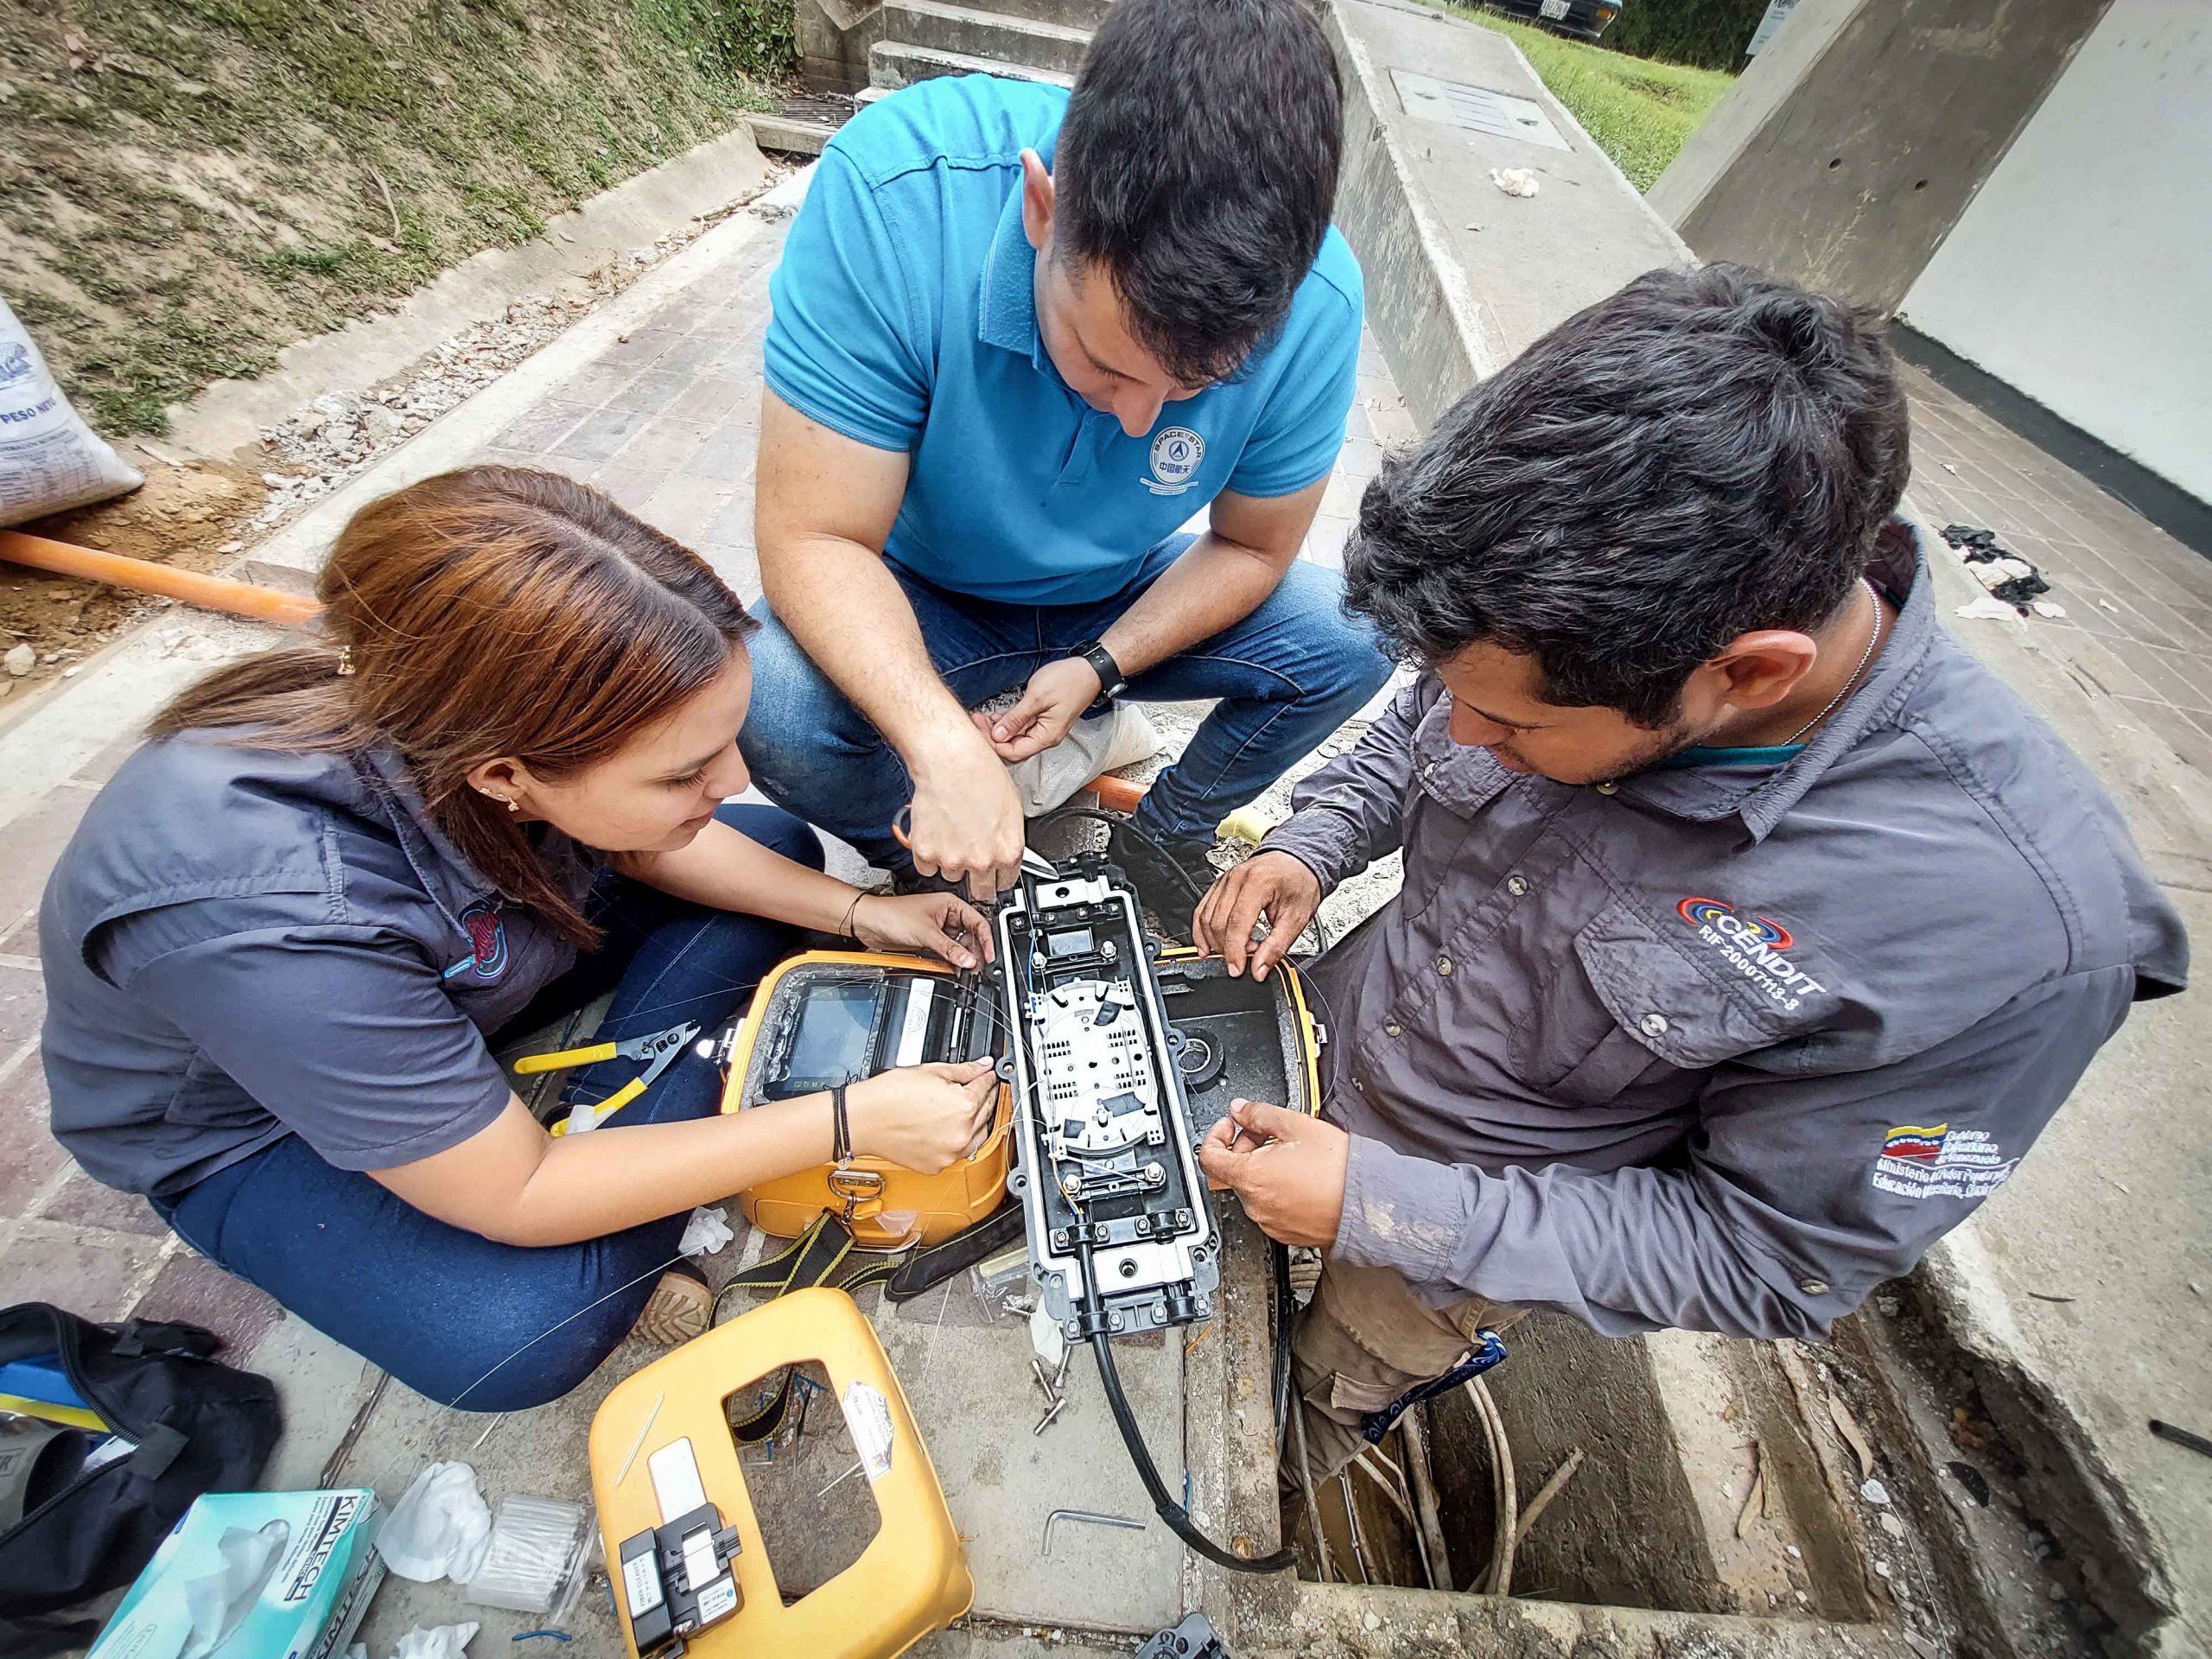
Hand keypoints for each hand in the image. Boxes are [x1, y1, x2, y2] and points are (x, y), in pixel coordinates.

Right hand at [847, 1058, 999, 1172]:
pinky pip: (958, 1152)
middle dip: (983, 1096)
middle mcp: (962, 1133)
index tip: (986, 1073)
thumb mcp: (931, 1071)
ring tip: (959, 1108)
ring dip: (975, 1120)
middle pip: (986, 1110)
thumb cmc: (889, 1095)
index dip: (987, 1076)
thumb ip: (964, 1069)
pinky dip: (957, 1140)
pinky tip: (947, 1127)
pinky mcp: (938, 1165)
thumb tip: (983, 1065)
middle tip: (975, 1087)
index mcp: (964, 1107)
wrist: (863, 1120)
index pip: (987, 1087)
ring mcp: (950, 1153)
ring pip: (977, 1135)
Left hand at [851, 891, 994, 967]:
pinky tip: (953, 968)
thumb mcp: (927, 933)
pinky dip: (951, 960)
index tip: (988, 955)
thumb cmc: (892, 915)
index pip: (977, 922)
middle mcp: (947, 915)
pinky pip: (946, 952)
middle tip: (977, 967)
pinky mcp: (929, 940)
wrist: (869, 923)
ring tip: (966, 970)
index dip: (985, 940)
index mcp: (950, 904)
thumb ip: (950, 949)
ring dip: (962, 958)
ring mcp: (938, 928)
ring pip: (959, 946)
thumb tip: (969, 960)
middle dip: (974, 952)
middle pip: (970, 936)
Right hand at [906, 732, 1027, 899]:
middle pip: (980, 891)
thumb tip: (1005, 853)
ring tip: (951, 832)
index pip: (1005, 884)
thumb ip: (1008, 840)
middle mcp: (981, 861)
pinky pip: (926, 868)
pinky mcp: (926, 853)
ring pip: (951, 876)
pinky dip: (928, 855)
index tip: (992, 875)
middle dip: (977, 879)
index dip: (997, 878)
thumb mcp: (1012, 810)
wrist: (950, 760)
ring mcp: (952, 860)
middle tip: (969, 858)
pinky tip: (935, 834)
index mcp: (1008, 852)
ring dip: (950, 862)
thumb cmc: (982, 774)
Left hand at [972, 656, 1100, 763]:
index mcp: (1046, 736)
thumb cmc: (1070, 681)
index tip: (980, 728)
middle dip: (993, 737)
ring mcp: (1044, 729)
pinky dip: (1007, 723)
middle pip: (1013, 748)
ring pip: (1015, 738)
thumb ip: (1016, 718)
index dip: (994, 743)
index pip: (1014, 752)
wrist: (1089, 671)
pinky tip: (996, 716)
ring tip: (983, 717)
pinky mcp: (1042, 720)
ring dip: (998, 729)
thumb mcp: (1037, 698)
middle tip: (977, 722)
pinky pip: (1021, 728)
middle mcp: (1045, 737)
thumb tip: (998, 734)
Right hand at [1192, 851, 1321, 979]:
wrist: (1297, 861)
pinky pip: (1202, 910)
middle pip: (1218, 922)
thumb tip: (1259, 969)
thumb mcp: (1297, 917)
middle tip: (1245, 959)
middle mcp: (1236, 878)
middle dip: (1227, 948)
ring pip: (1205, 917)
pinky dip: (1202, 931)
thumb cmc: (1299, 882)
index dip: (1234, 951)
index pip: (1237, 923)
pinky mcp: (1219, 885)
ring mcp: (1225, 880)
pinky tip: (1207, 946)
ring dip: (1215, 941)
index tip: (1237, 969)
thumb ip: (1277, 946)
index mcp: (1258, 882)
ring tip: (1234, 951)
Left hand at [1196, 1098, 1347, 1247]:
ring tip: (1291, 1154)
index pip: (1208, 1157)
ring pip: (1252, 1189)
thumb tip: (1241, 1110)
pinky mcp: (1286, 1233)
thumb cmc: (1338, 1170)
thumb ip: (1260, 1114)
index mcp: (1251, 1177)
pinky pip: (1270, 1206)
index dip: (1216, 1134)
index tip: (1231, 1125)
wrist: (1368, 1204)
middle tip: (1268, 1133)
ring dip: (1261, 1168)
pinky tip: (1299, 1176)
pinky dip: (1276, 1189)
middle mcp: (1255, 1205)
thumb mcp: (1297, 1125)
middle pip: (1232, 1171)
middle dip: (1245, 1147)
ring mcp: (1270, 1222)